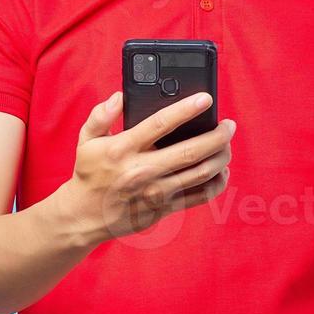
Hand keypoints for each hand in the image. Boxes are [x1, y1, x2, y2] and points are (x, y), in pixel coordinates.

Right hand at [57, 90, 234, 244]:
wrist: (85, 216)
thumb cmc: (90, 173)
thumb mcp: (86, 140)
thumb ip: (101, 115)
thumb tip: (121, 96)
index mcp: (123, 148)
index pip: (160, 123)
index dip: (186, 109)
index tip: (206, 99)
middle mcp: (142, 170)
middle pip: (190, 151)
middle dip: (217, 136)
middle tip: (229, 125)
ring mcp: (156, 192)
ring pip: (201, 173)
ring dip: (221, 157)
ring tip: (227, 144)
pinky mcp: (164, 208)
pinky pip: (200, 196)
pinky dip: (217, 182)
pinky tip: (221, 170)